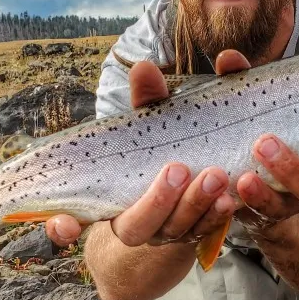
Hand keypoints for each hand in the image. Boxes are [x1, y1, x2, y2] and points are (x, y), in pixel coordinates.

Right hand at [45, 50, 250, 247]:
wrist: (195, 183)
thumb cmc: (159, 152)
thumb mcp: (150, 128)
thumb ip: (148, 101)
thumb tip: (143, 67)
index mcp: (115, 205)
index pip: (81, 223)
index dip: (66, 228)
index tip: (67, 223)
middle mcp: (143, 226)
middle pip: (145, 226)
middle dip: (161, 200)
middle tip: (180, 168)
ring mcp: (174, 232)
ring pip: (183, 228)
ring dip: (199, 203)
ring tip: (218, 175)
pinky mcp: (204, 230)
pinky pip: (212, 229)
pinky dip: (220, 215)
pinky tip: (232, 196)